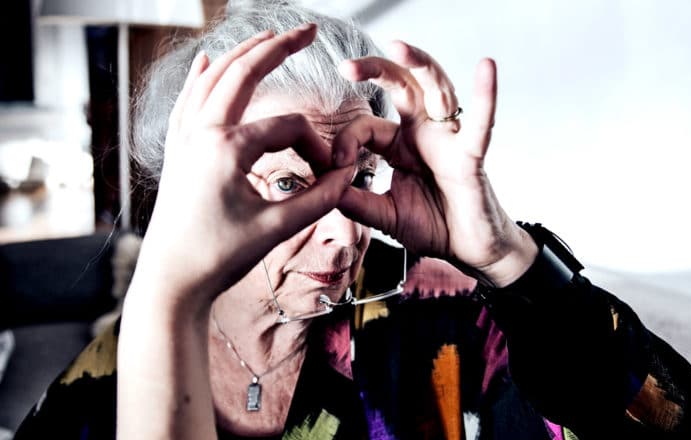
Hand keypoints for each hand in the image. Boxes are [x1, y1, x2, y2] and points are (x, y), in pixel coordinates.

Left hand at [134, 25, 351, 310]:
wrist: (171, 281)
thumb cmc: (218, 257)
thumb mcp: (276, 228)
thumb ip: (319, 198)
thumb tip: (348, 175)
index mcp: (227, 148)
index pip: (289, 127)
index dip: (317, 146)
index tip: (329, 174)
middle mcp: (202, 133)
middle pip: (243, 73)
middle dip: (277, 48)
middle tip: (307, 29)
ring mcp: (185, 139)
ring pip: (212, 79)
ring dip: (241, 54)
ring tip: (268, 36)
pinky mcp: (177, 152)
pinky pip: (187, 101)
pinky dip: (199, 77)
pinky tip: (203, 61)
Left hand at [334, 41, 536, 286]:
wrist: (467, 250)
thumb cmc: (433, 226)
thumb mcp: (383, 215)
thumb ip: (355, 202)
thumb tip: (323, 186)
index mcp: (400, 146)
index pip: (367, 127)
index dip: (346, 141)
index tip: (335, 165)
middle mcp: (423, 134)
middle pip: (401, 87)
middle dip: (376, 70)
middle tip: (347, 66)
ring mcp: (448, 140)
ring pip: (435, 89)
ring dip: (420, 65)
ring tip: (399, 47)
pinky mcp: (471, 155)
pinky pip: (480, 123)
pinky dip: (486, 96)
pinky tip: (486, 68)